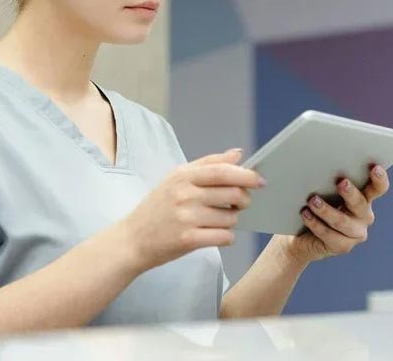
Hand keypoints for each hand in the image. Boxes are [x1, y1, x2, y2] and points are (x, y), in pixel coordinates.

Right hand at [116, 148, 265, 271]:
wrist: (132, 239)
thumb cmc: (157, 208)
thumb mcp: (176, 179)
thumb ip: (208, 164)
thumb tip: (238, 153)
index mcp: (182, 176)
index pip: (222, 171)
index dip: (245, 175)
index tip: (260, 180)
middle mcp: (184, 194)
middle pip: (232, 193)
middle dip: (243, 200)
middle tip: (240, 203)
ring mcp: (186, 217)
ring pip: (231, 217)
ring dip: (231, 220)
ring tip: (217, 220)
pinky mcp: (188, 239)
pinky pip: (224, 236)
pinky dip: (226, 237)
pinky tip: (214, 234)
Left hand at [277, 162, 390, 263]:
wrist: (301, 235)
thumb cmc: (315, 205)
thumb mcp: (324, 191)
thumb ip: (328, 181)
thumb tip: (320, 165)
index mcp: (364, 198)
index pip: (378, 188)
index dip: (379, 179)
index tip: (375, 168)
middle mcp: (364, 215)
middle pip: (360, 204)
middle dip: (351, 193)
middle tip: (341, 183)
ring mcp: (355, 233)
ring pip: (342, 221)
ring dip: (326, 210)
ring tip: (312, 200)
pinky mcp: (343, 246)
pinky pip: (329, 235)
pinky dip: (315, 224)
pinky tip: (305, 214)